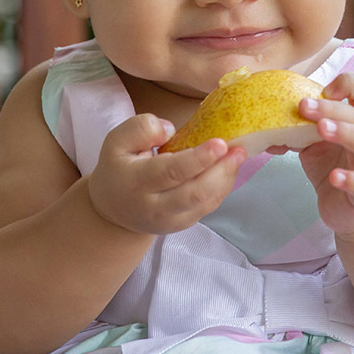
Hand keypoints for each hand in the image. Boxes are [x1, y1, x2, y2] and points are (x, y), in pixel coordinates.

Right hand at [87, 114, 245, 234]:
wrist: (114, 209)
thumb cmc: (119, 167)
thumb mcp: (116, 141)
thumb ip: (140, 129)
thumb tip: (170, 130)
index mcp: (136, 182)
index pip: (171, 172)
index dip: (198, 159)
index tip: (220, 143)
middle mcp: (154, 206)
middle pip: (194, 193)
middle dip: (221, 171)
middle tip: (239, 149)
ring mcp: (170, 220)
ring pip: (205, 203)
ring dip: (226, 178)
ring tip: (238, 155)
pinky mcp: (183, 224)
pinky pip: (208, 207)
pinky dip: (222, 187)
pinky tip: (229, 168)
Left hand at [297, 72, 353, 237]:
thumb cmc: (338, 168)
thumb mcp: (318, 145)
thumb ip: (300, 129)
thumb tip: (264, 121)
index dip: (348, 83)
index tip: (324, 89)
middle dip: (332, 108)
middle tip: (304, 106)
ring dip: (345, 133)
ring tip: (321, 129)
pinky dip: (351, 179)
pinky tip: (335, 177)